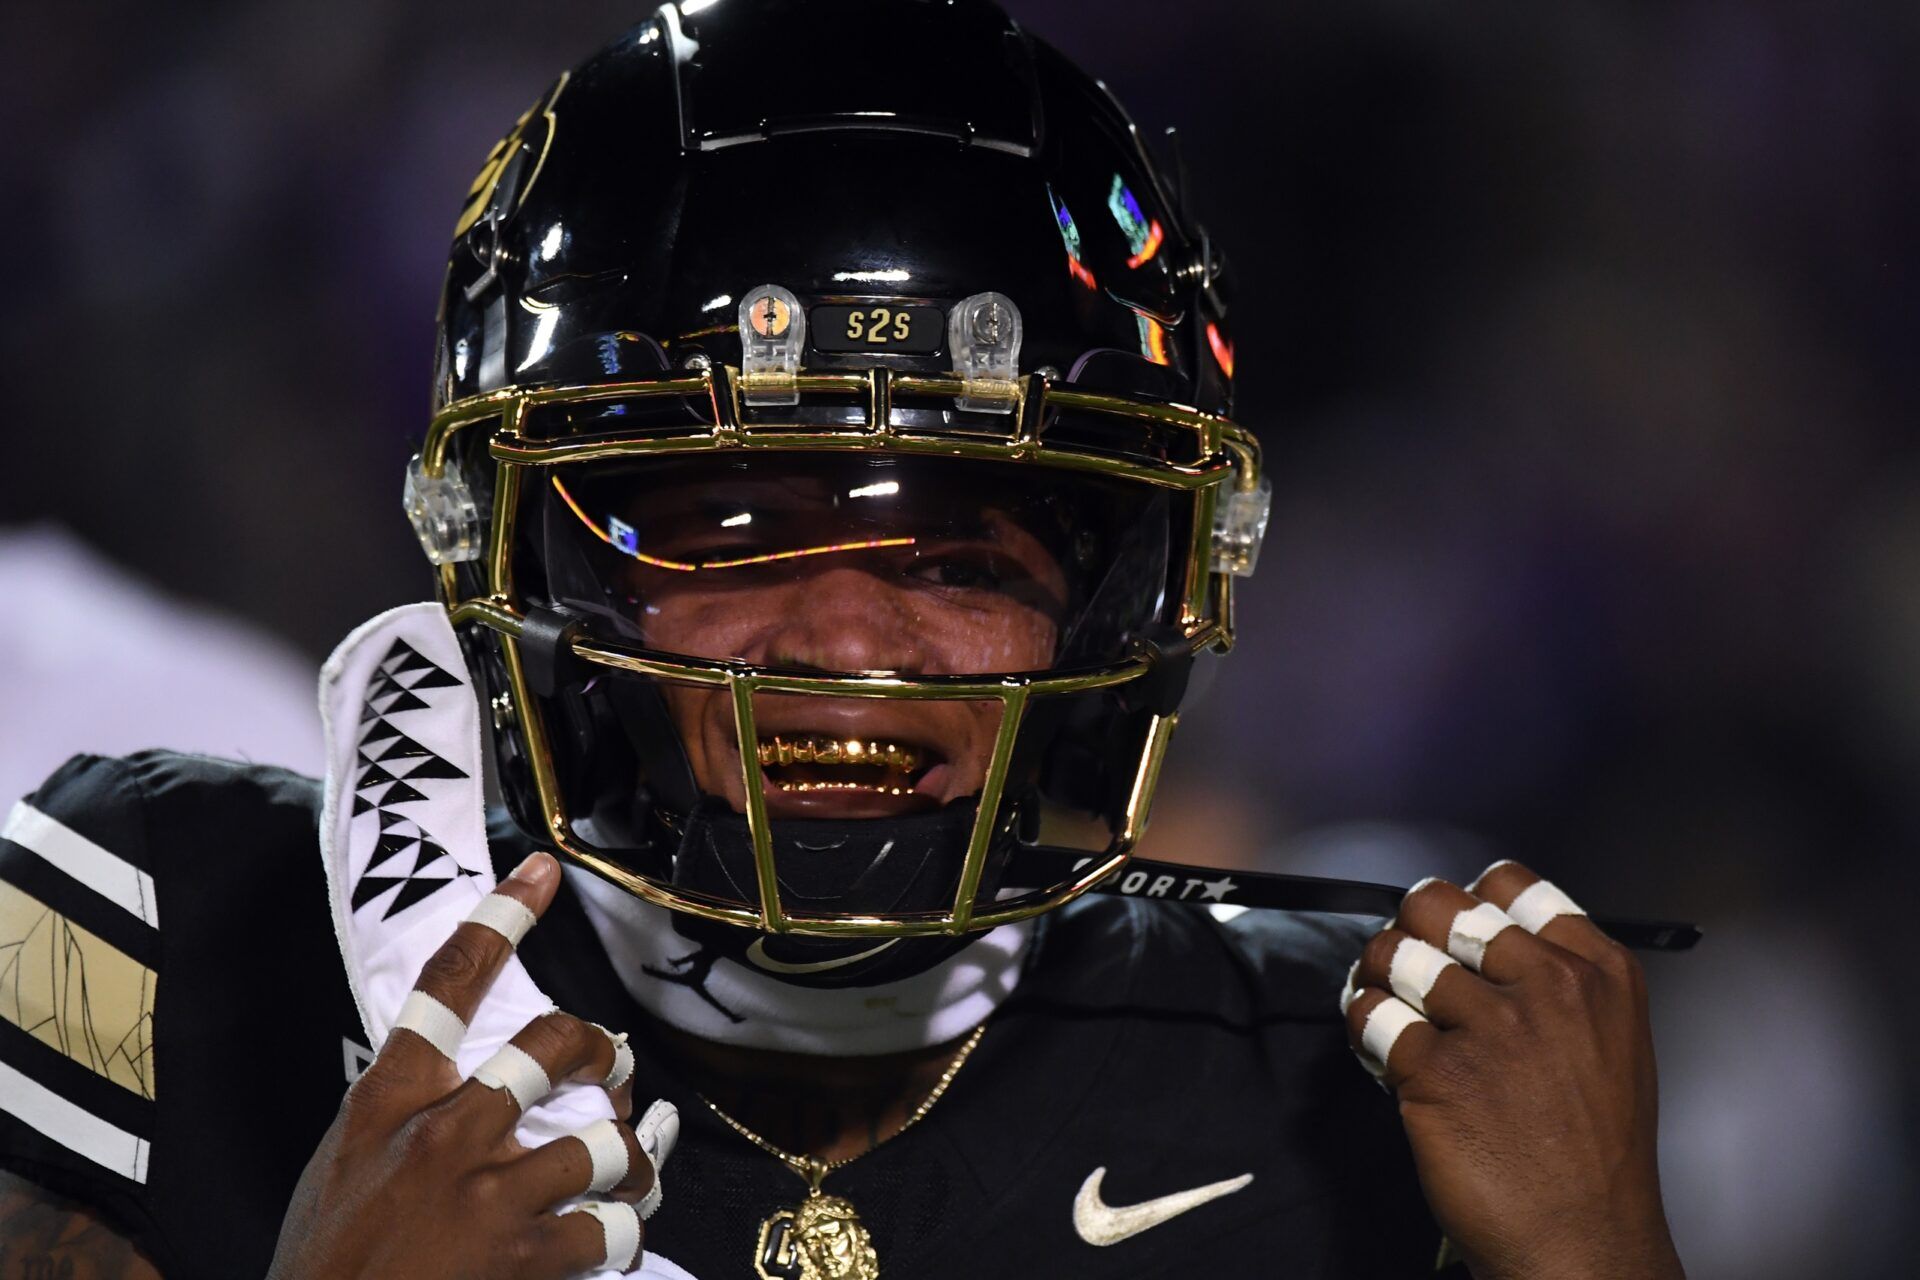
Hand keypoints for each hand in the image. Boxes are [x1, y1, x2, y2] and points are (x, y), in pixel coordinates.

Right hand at [268, 852, 674, 1279]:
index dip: (500, 918)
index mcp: (390, 1099)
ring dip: (631, 1157)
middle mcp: (444, 1134)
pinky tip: (619, 1230)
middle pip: (552, 1045)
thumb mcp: (344, 1161)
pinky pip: (610, 1224)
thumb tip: (450, 1076)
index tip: (543, 871)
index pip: (446, 985)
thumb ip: (401, 1110)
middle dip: (600, 1050)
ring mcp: (489, 1196)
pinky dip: (625, 1228)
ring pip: (604, 1141)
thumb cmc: (328, 1256)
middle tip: (612, 1064)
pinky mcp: (524, 1257)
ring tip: (632, 1167)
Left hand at [1342, 863, 1683, 1279]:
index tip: (1452, 930)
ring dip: (1374, 974)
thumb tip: (1477, 939)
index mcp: (1598, 972)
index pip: (1510, 884)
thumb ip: (1558, 981)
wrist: (1583, 1243)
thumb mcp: (1609, 1044)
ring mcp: (1492, 1027)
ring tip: (1379, 999)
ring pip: (1393, 953)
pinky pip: (1369, 1015)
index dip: (1467, 900)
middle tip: (1403, 961)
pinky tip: (1377, 1049)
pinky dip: (1361, 1026)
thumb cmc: (1592, 1154)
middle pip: (1439, 904)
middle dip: (1409, 927)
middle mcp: (1548, 987)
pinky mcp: (1436, 1072)